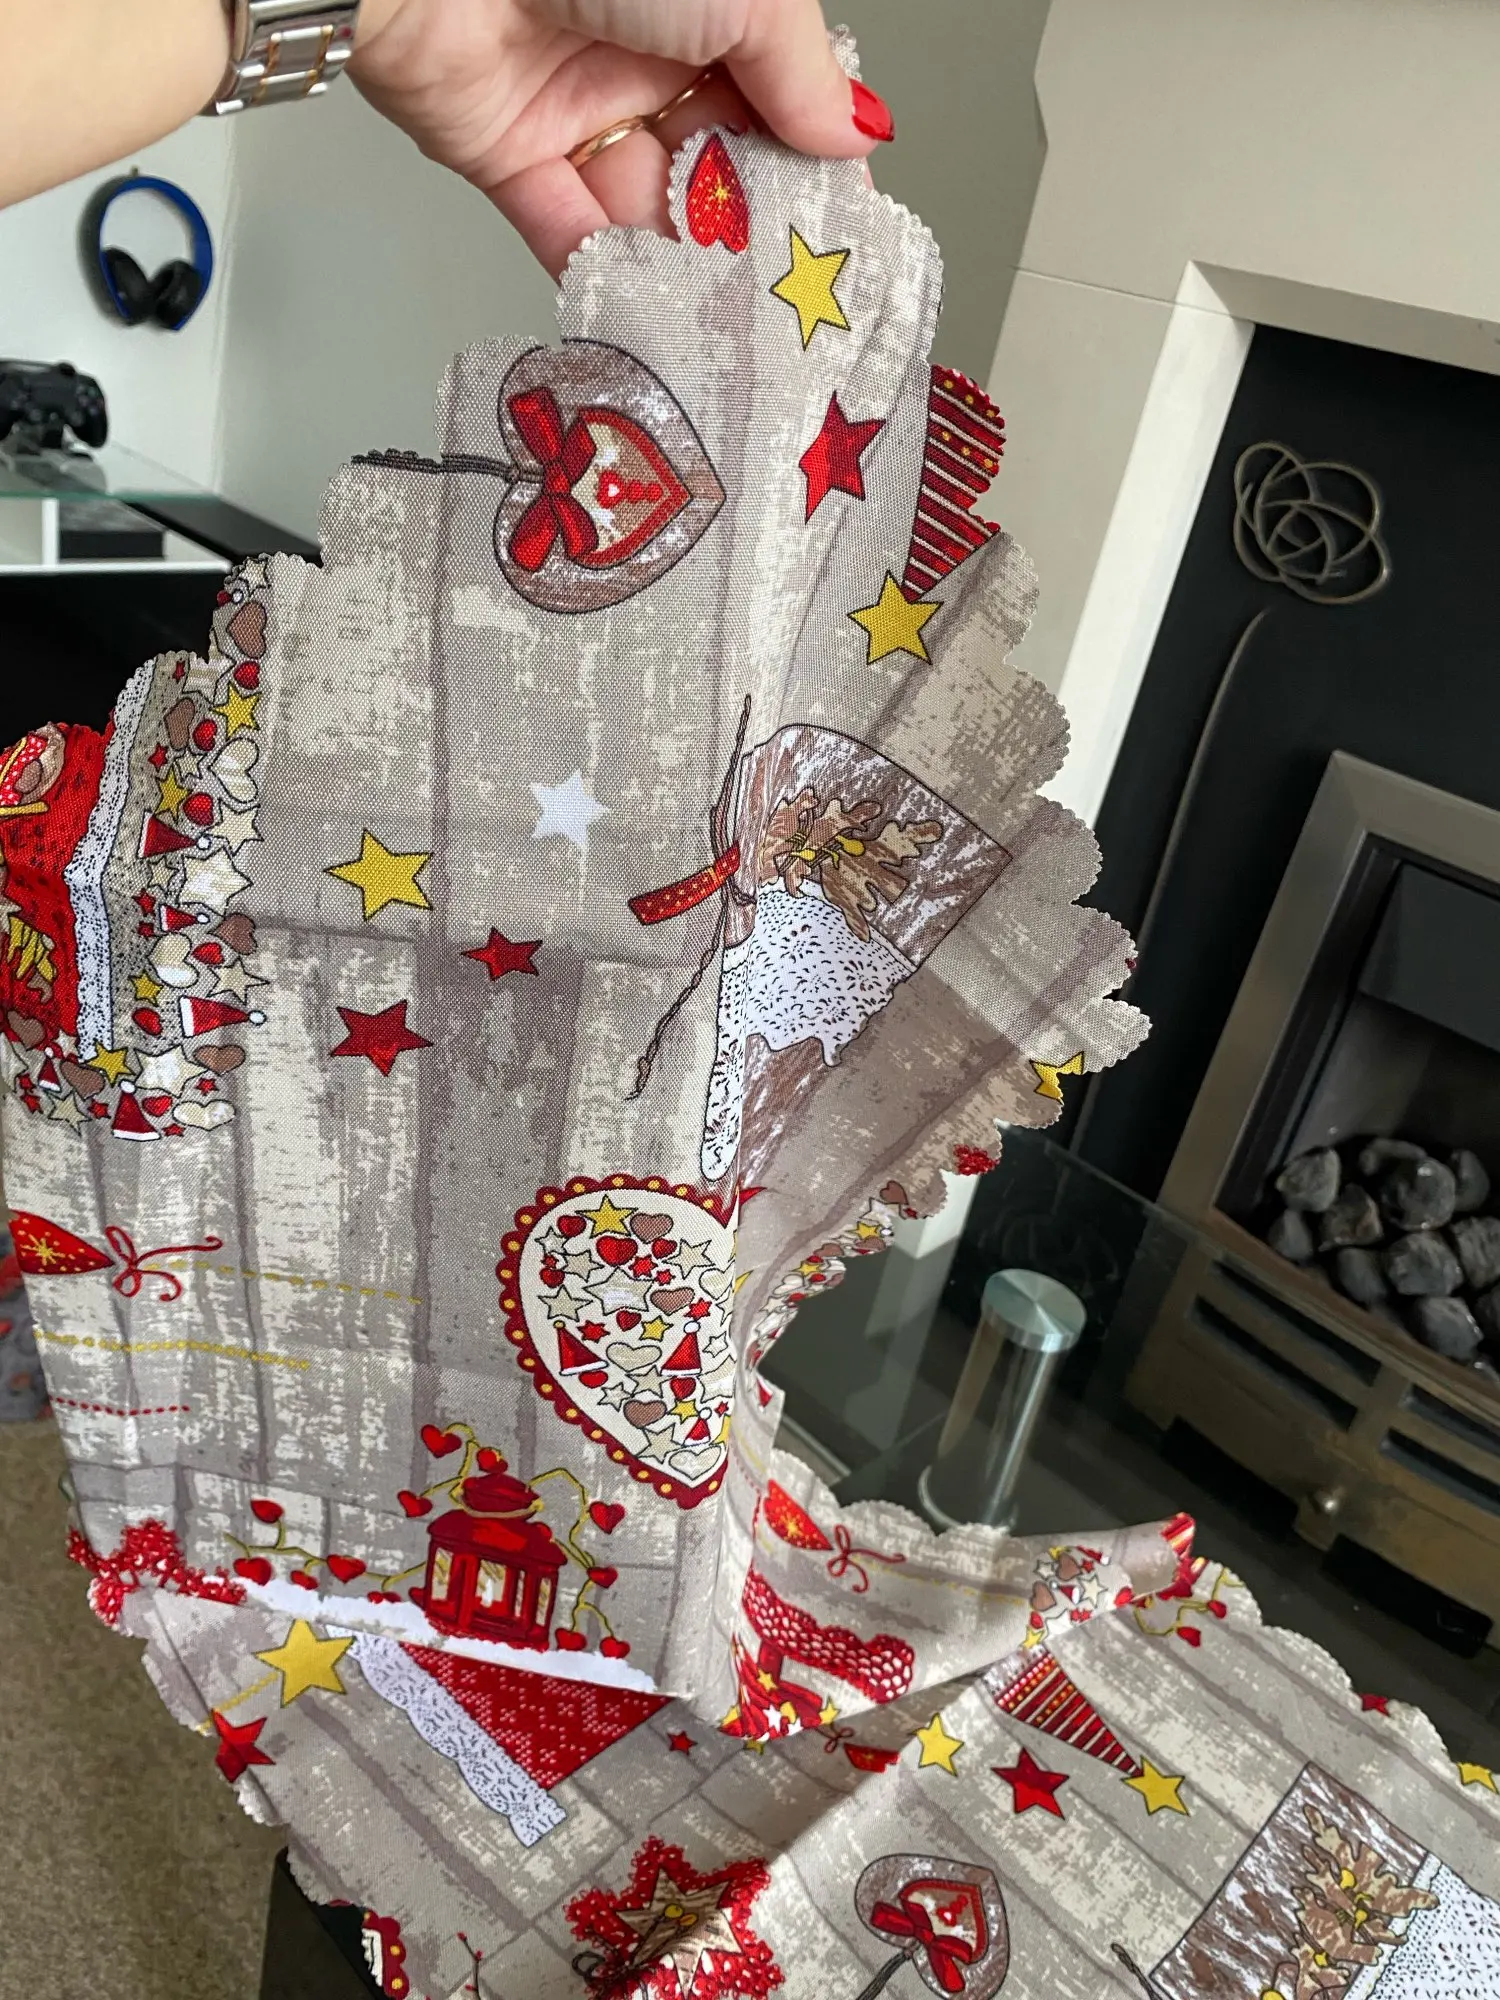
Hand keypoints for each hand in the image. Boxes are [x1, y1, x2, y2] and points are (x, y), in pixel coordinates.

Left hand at [350, 0, 892, 276]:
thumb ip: (802, 75)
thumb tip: (855, 131)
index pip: (773, 100)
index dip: (810, 169)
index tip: (845, 237)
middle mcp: (637, 48)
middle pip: (710, 164)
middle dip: (753, 235)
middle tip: (796, 305)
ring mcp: (571, 104)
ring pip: (644, 209)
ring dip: (688, 272)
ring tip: (736, 335)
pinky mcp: (503, 151)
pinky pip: (565, 231)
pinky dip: (609, 280)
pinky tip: (657, 322)